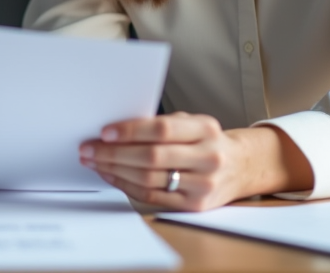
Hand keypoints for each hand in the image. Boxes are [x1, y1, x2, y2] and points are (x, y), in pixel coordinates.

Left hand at [79, 113, 312, 210]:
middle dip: (114, 153)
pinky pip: (152, 197)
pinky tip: (112, 176)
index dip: (130, 130)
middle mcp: (208, 157)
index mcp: (205, 129)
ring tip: (95, 162)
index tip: (105, 131)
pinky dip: (127, 186)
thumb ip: (162, 125)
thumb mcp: (193, 123)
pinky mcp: (195, 206)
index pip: (162, 128)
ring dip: (115, 170)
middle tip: (89, 148)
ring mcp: (203, 185)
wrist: (241, 167)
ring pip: (149, 179)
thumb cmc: (207, 140)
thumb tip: (115, 129)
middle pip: (152, 156)